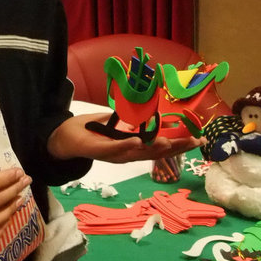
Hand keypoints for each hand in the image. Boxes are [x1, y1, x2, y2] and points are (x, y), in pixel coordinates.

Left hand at [47, 113, 200, 163]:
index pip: (159, 147)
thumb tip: (151, 106)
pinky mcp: (96, 151)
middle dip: (175, 148)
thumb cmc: (89, 130)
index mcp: (132, 147)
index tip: (199, 138)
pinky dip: (125, 145)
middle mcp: (125, 154)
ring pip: (137, 153)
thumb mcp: (114, 122)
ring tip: (170, 142)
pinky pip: (113, 149)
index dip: (179, 144)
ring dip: (153, 148)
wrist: (61, 138)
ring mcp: (112, 154)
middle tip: (195, 141)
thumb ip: (131, 118)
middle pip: (154, 153)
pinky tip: (137, 141)